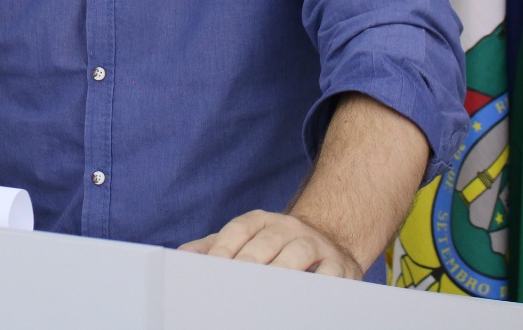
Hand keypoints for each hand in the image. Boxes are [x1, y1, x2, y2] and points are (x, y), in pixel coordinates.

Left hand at [179, 210, 364, 277]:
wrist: (331, 241)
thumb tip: (183, 256)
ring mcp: (315, 245)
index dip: (223, 248)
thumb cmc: (278, 247)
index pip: (239, 230)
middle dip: (247, 266)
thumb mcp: (248, 240)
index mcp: (262, 222)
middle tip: (232, 289)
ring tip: (263, 295)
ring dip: (279, 273)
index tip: (210, 270)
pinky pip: (329, 275)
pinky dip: (317, 285)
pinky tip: (301, 300)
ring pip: (296, 255)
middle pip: (265, 244)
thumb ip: (216, 246)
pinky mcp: (339, 265)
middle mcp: (288, 229)